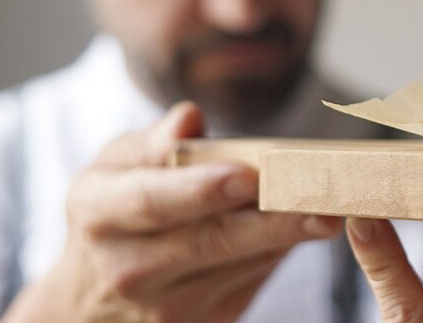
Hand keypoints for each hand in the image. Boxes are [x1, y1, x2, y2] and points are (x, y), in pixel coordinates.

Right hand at [3, 102, 341, 322]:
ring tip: (331, 210)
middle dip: (270, 221)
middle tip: (321, 200)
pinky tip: (306, 230)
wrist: (92, 294)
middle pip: (209, 241)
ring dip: (287, 238)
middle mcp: (127, 266)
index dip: (201, 189)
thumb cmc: (116, 207)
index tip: (248, 175)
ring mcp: (162, 306)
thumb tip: (189, 118)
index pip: (153, 201)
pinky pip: (249, 283)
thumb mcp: (118, 166)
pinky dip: (279, 255)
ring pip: (238, 265)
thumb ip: (154, 142)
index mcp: (99, 212)